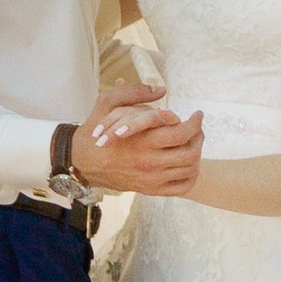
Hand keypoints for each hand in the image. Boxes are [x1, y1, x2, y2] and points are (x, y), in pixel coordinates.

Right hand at [72, 81, 202, 199]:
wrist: (81, 162)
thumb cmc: (96, 131)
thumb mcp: (107, 103)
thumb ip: (134, 92)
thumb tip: (161, 90)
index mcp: (142, 140)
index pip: (183, 132)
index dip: (195, 122)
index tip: (197, 114)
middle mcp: (149, 162)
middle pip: (190, 152)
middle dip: (199, 137)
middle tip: (197, 129)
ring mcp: (150, 179)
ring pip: (189, 169)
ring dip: (197, 155)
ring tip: (193, 143)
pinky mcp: (150, 190)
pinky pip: (180, 187)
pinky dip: (190, 176)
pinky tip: (187, 164)